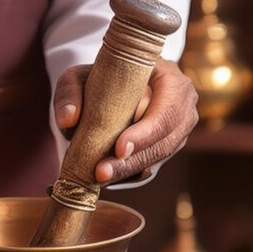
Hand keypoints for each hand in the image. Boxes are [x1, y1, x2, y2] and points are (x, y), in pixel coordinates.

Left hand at [53, 58, 198, 184]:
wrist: (116, 82)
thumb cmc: (100, 75)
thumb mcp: (80, 74)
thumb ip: (70, 92)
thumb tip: (68, 119)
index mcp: (170, 78)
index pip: (165, 110)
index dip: (146, 132)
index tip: (119, 148)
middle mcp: (183, 104)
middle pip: (165, 140)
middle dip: (132, 160)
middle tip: (101, 172)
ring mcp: (179, 128)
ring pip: (159, 156)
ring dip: (129, 170)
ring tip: (100, 177)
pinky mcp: (168, 146)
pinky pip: (153, 164)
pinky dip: (130, 172)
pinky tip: (107, 177)